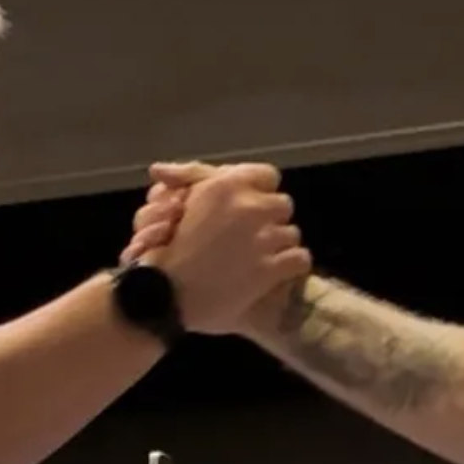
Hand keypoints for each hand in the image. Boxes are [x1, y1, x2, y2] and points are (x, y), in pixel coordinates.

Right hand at [127, 161, 309, 334]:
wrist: (164, 295)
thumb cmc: (164, 248)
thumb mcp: (172, 201)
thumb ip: (187, 178)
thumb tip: (165, 169)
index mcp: (227, 185)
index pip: (267, 175)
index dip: (261, 190)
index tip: (251, 205)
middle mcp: (249, 207)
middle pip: (283, 205)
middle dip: (270, 219)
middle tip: (253, 235)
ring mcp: (263, 239)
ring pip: (292, 234)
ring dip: (279, 245)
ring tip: (258, 257)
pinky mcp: (271, 269)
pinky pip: (300, 259)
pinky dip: (291, 266)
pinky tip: (275, 273)